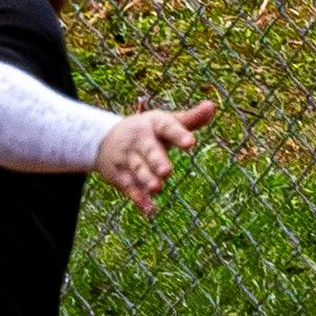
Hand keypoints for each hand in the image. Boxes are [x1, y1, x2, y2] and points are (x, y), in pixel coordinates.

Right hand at [96, 101, 215, 214]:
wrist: (103, 139)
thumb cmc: (147, 131)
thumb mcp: (165, 122)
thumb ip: (190, 119)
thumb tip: (212, 106)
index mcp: (153, 125)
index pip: (167, 127)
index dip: (179, 134)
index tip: (192, 143)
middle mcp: (139, 141)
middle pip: (149, 150)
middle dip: (157, 160)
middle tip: (167, 171)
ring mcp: (127, 158)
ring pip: (139, 170)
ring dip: (147, 179)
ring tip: (158, 187)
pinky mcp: (120, 176)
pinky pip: (130, 188)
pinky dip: (139, 199)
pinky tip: (149, 210)